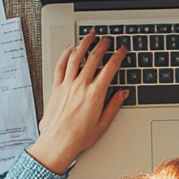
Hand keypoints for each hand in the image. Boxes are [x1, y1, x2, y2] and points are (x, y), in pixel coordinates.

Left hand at [28, 31, 128, 173]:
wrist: (57, 143)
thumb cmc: (78, 137)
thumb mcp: (102, 123)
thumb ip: (113, 105)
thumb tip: (122, 93)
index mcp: (95, 94)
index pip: (110, 68)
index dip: (118, 56)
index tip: (122, 50)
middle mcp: (81, 86)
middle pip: (93, 58)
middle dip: (102, 45)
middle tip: (107, 39)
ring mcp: (67, 85)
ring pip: (76, 57)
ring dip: (84, 44)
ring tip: (90, 35)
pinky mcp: (56, 87)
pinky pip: (61, 66)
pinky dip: (66, 54)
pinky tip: (70, 49)